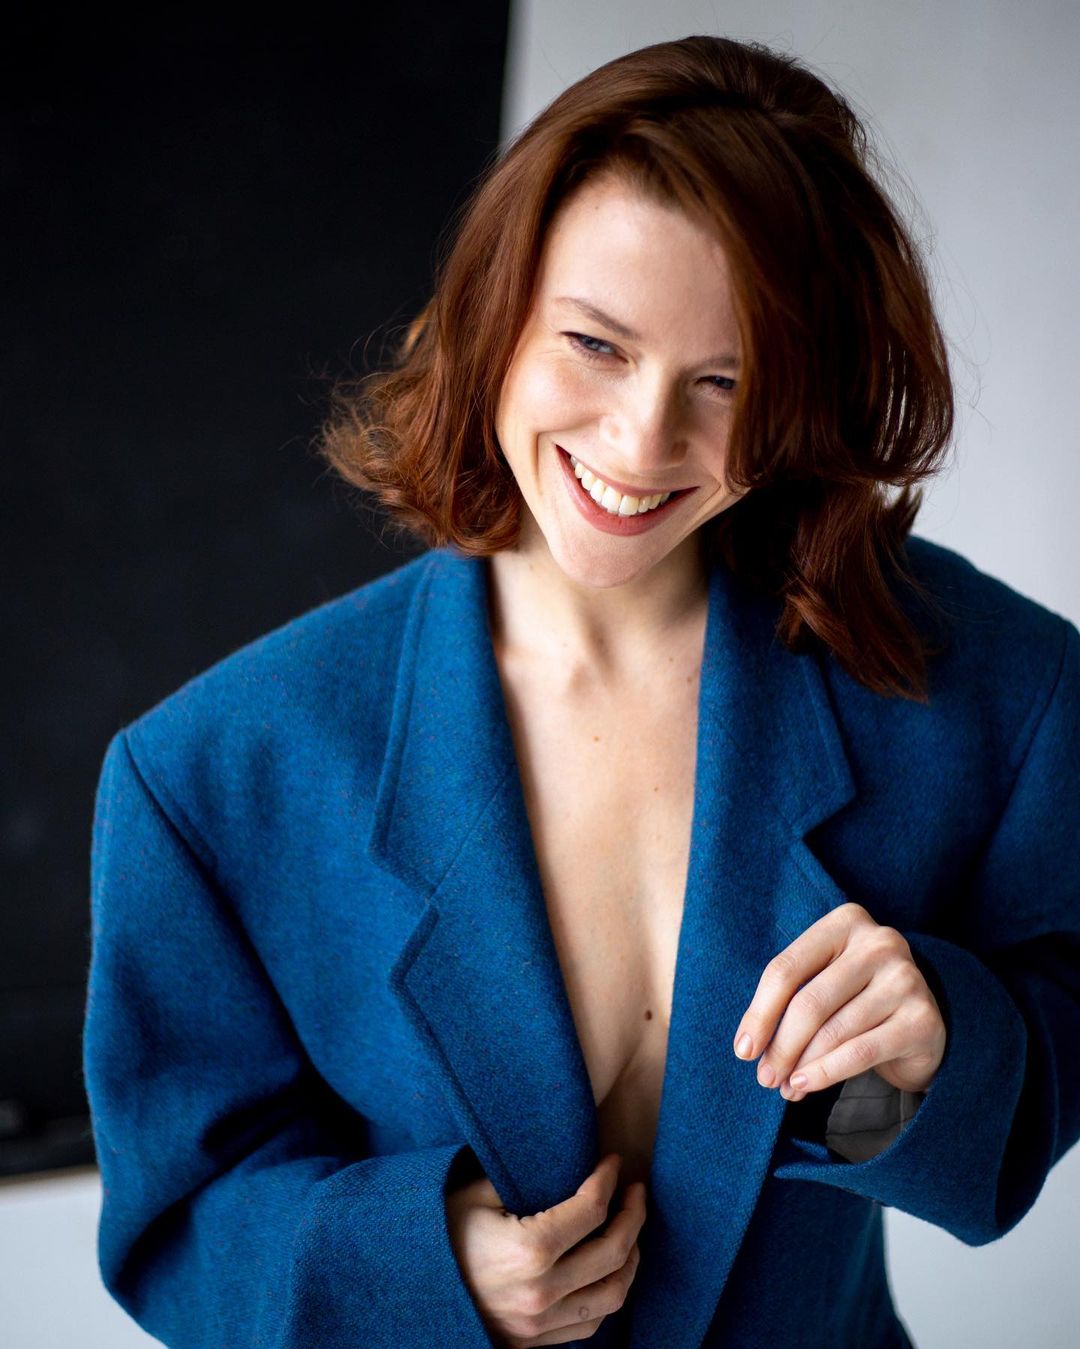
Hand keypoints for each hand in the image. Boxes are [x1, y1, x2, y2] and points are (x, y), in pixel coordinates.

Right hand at [445, 1152, 644, 1346]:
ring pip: (613, 1294)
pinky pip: (591, 1324)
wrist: (409, 1291)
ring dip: (630, 1259)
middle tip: (635, 1192)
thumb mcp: (476, 1194)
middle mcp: (541, 1292)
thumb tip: (567, 1160)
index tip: (614, 1163)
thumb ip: (524, 1178)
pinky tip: (607, 1269)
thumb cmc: (442, 1234)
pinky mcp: (535, 1345)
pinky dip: (608, 1294)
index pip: (592, 1210)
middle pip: (614, 1252)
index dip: (609, 1180)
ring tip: (629, 1230)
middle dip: (633, 1215)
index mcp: (528, 1250)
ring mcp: (540, 1325)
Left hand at [732, 902, 945, 1101]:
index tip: (743, 1050)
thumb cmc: (856, 997)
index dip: (759, 1013)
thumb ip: (788, 999)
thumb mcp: (822, 980)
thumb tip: (750, 1046)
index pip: (786, 969)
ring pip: (834, 1031)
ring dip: (801, 1065)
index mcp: (846, 922)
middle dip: (780, 1046)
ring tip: (785, 1088)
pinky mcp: (921, 1019)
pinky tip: (807, 1084)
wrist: (920, 1021)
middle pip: (809, 1002)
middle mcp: (879, 943)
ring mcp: (905, 979)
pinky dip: (827, 1073)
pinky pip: (861, 1052)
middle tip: (765, 1077)